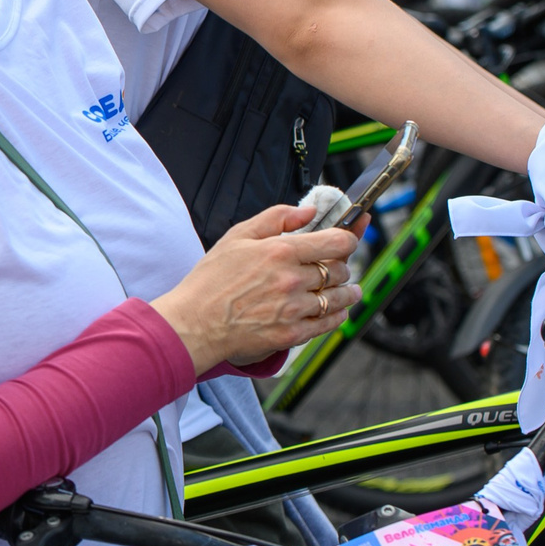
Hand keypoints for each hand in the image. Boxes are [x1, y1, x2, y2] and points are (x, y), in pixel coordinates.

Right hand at [151, 201, 360, 373]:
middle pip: (340, 270)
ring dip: (348, 293)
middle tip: (338, 267)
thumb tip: (308, 211)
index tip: (347, 240)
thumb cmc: (210, 281)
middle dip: (342, 266)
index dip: (349, 238)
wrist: (194, 324)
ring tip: (349, 291)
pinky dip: (337, 316)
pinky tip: (336, 311)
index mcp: (281, 251)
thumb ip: (276, 217)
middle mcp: (292, 280)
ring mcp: (294, 309)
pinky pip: (328, 323)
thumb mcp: (237, 236)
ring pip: (338, 298)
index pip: (337, 242)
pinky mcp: (292, 334)